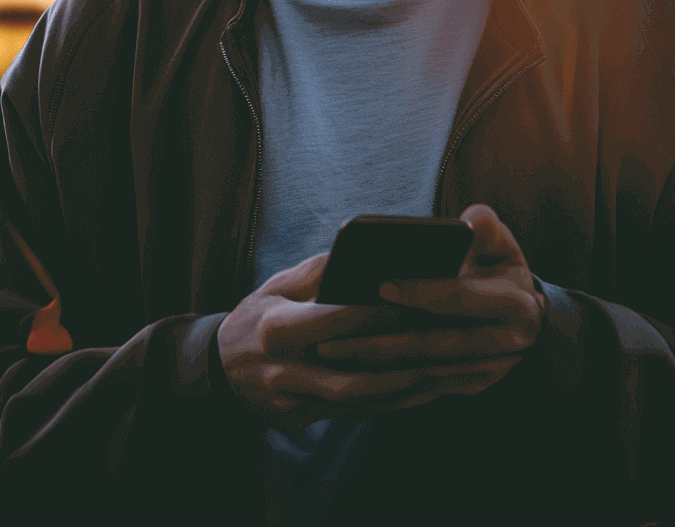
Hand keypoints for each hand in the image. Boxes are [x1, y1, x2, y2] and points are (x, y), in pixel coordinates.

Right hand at [216, 243, 537, 433]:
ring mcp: (297, 403)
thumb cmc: (259, 313)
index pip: (331, 321)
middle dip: (403, 355)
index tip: (416, 294)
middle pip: (354, 369)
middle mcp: (285, 372)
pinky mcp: (309, 421)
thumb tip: (366, 254)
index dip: (374, 311)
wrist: (222, 371)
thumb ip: (320, 271)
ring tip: (452, 364)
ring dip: (410, 384)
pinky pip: (363, 413)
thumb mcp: (278, 283)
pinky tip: (433, 384)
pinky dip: (399, 400)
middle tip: (450, 335)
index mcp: (274, 330)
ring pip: (364, 399)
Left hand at [312, 204, 546, 388]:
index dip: (424, 292)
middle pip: (435, 346)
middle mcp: (504, 345)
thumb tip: (468, 222)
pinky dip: (383, 384)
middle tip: (330, 335)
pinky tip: (346, 373)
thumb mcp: (501, 241)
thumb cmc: (499, 264)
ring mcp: (486, 373)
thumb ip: (485, 227)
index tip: (380, 284)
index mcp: (514, 304)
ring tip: (327, 353)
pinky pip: (420, 390)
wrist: (525, 316)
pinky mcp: (467, 387)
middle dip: (382, 342)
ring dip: (374, 367)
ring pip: (422, 373)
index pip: (463, 300)